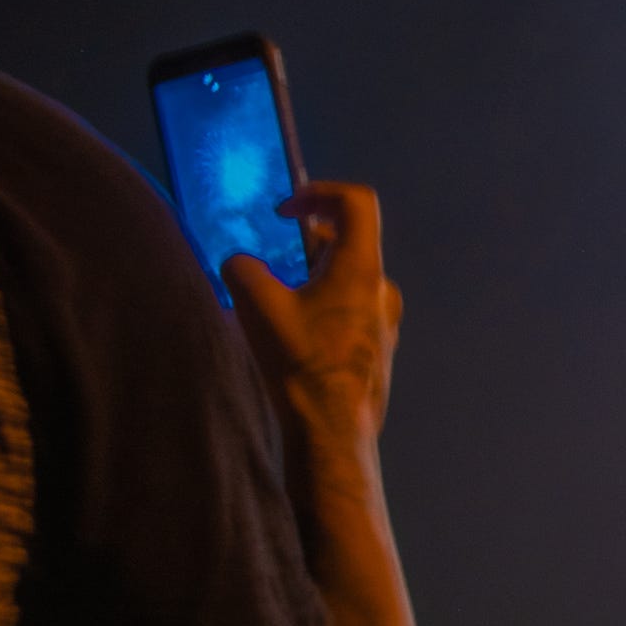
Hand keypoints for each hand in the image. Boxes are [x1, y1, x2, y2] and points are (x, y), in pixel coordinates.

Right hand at [224, 182, 401, 455]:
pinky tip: (293, 335)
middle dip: (305, 243)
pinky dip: (323, 306)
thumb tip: (240, 264)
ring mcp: (385, 322)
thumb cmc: (300, 365)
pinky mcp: (378, 349)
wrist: (331, 432)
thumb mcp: (256, 306)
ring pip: (348, 280)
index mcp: (361, 269)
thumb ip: (242, 268)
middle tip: (273, 261)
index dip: (319, 193)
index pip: (357, 202)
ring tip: (277, 302)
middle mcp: (381, 290)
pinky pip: (351, 311)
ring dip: (312, 278)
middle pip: (348, 243)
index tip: (286, 210)